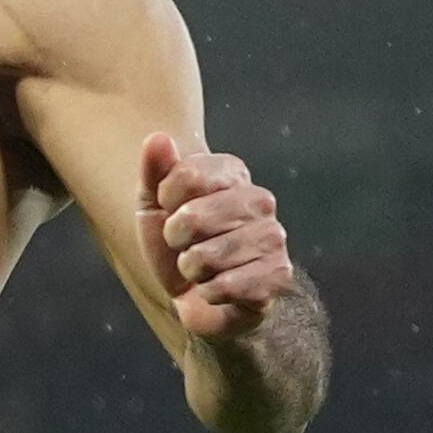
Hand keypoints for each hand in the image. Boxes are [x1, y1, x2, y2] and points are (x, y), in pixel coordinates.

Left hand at [137, 134, 296, 342]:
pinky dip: (210, 293)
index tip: (171, 210)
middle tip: (185, 246)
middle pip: (193, 218)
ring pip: (206, 257)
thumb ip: (155, 170)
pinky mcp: (279, 275)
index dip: (165, 201)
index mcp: (233, 173)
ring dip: (191, 270)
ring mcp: (273, 237)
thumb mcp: (153, 204)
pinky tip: (219, 288)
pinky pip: (225, 286)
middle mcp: (260, 201)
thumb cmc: (177, 243)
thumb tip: (158, 137)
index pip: (186, 175)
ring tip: (203, 268)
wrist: (196, 295)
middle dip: (175, 240)